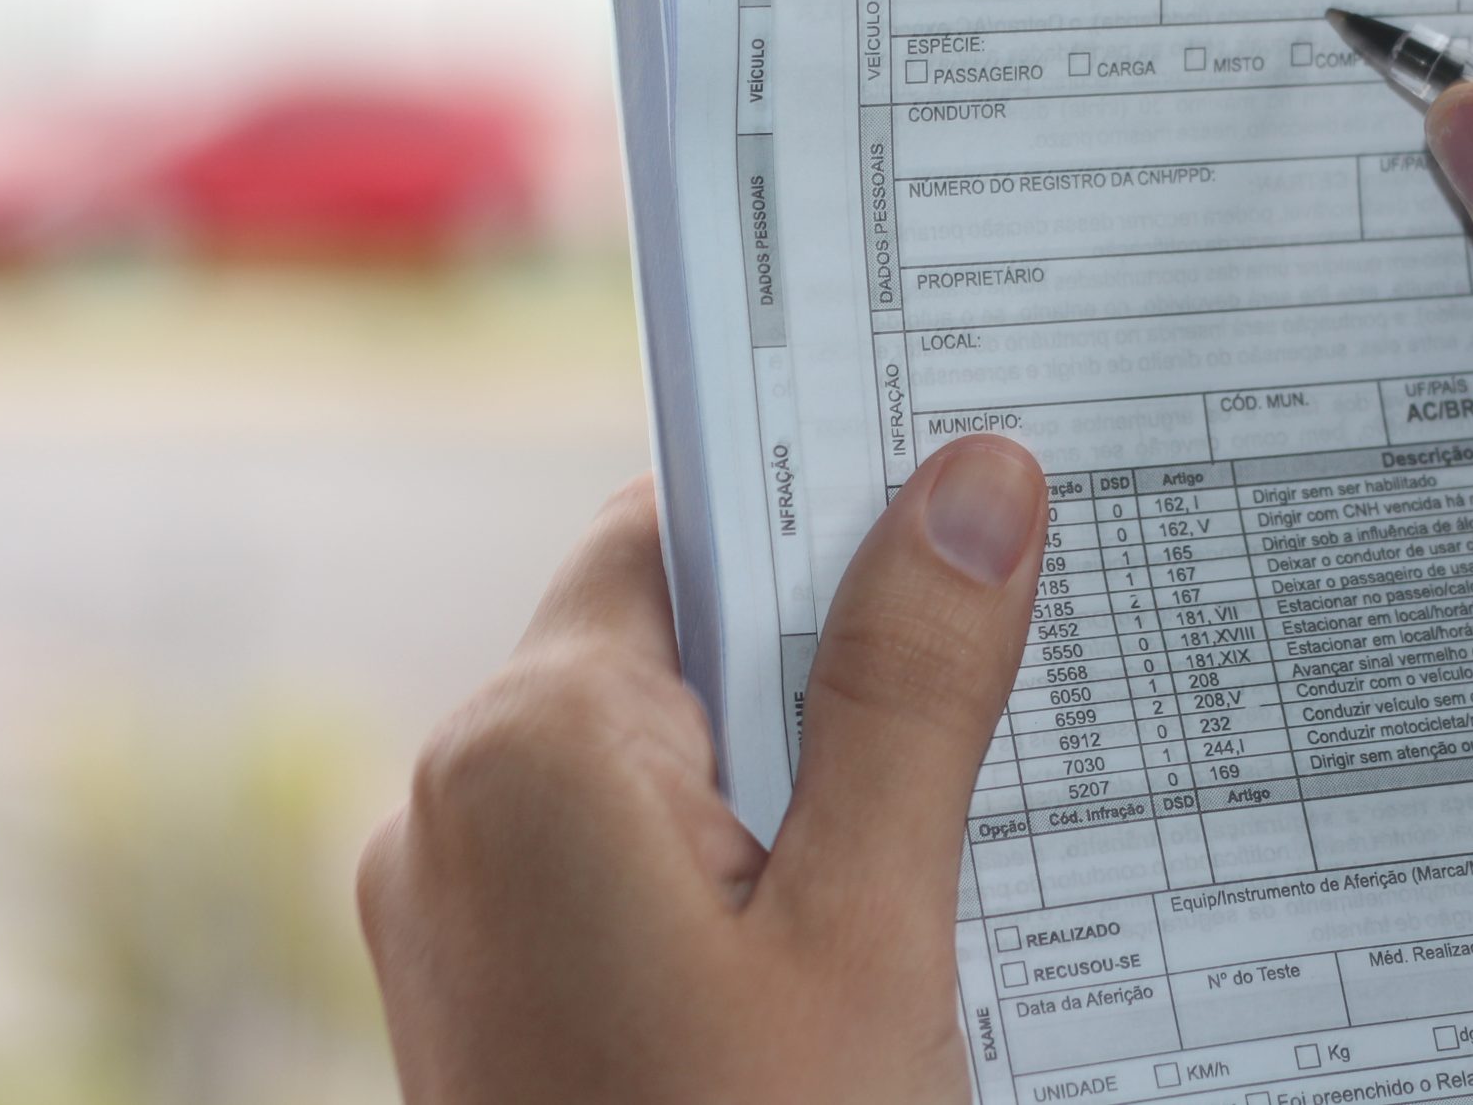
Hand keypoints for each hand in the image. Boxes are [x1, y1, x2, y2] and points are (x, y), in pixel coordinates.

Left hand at [357, 436, 1046, 1104]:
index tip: (960, 492)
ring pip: (676, 759)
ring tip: (964, 819)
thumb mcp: (871, 930)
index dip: (819, 501)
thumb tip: (973, 480)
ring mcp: (466, 912)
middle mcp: (459, 811)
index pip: (678, 530)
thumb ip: (913, 691)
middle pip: (682, 645)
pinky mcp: (501, 993)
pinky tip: (876, 916)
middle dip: (844, 653)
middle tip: (1012, 667)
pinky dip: (759, 855)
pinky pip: (642, 860)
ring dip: (818, 765)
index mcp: (527, 756)